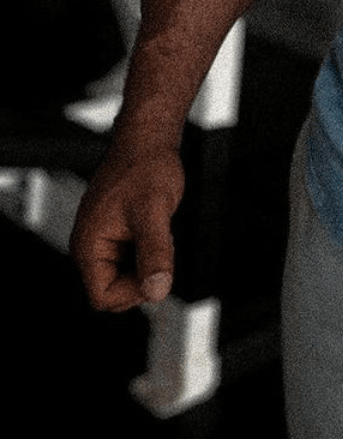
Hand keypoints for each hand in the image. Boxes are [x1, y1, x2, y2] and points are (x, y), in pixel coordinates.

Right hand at [70, 145, 184, 311]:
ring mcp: (102, 239)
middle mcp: (90, 246)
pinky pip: (131, 259)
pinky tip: (155, 227)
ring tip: (156, 230)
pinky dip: (148, 250)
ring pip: (126, 275)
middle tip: (157, 242)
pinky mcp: (115, 233)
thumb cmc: (145, 167)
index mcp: (88, 246)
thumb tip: (157, 291)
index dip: (133, 291)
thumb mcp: (154, 213)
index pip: (103, 297)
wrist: (148, 141)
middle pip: (114, 290)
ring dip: (147, 262)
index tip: (155, 267)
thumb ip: (155, 254)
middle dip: (141, 276)